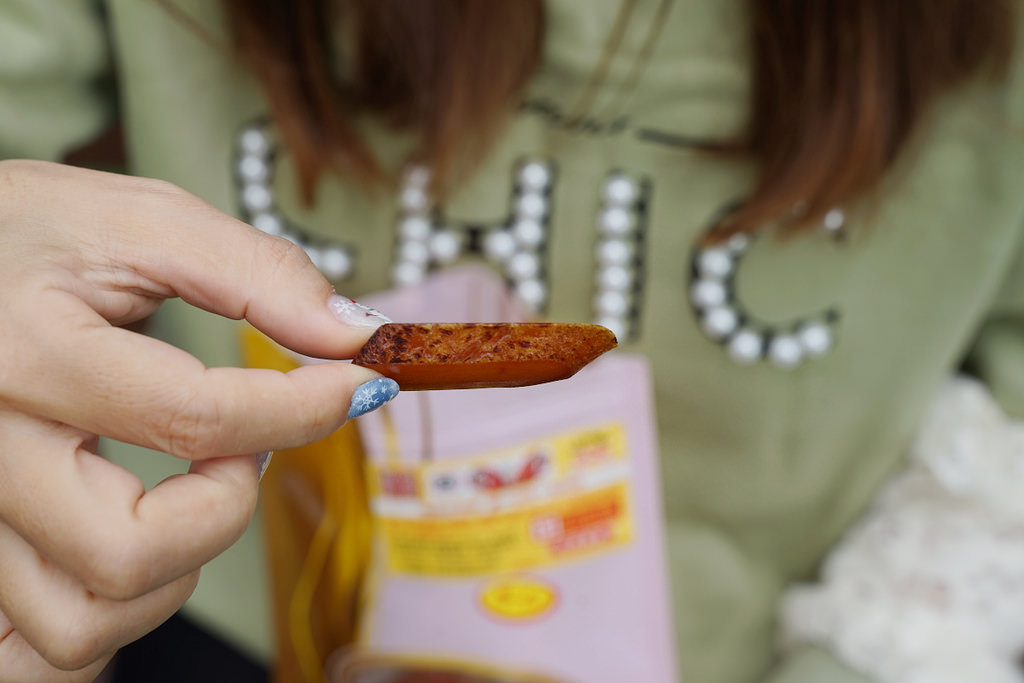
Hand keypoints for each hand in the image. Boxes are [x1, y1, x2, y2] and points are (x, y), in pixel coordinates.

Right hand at [0, 160, 390, 680]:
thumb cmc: (29, 234)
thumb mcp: (142, 220)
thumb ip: (255, 273)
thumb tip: (351, 335)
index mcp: (28, 353)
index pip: (194, 419)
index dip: (303, 409)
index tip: (356, 384)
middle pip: (128, 551)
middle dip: (225, 509)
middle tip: (241, 449)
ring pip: (82, 620)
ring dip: (174, 572)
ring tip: (189, 493)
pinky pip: (42, 642)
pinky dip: (111, 614)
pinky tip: (141, 546)